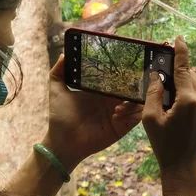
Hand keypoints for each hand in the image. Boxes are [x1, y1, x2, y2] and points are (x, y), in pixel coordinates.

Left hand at [44, 54, 142, 171]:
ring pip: (137, 101)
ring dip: (132, 100)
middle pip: (131, 87)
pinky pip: (137, 117)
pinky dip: (131, 114)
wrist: (63, 142)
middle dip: (134, 82)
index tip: (127, 61)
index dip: (123, 69)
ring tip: (118, 104)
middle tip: (132, 79)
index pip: (117, 76)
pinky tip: (116, 114)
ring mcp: (119, 112)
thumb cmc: (60, 116)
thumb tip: (63, 53)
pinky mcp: (123, 126)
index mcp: (101, 90)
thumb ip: (59, 71)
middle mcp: (112, 99)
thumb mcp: (57, 90)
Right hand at [143, 36, 195, 195]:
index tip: (178, 38)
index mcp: (188, 99)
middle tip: (162, 71)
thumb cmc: (164, 145)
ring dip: (183, 86)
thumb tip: (156, 74)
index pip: (184, 68)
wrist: (183, 167)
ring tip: (167, 97)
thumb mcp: (151, 118)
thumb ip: (153, 92)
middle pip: (190, 76)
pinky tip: (177, 108)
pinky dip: (189, 96)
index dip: (181, 51)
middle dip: (178, 72)